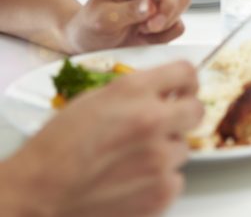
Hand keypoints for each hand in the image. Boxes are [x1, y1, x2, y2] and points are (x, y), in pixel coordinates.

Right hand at [1, 61, 202, 216]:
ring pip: (183, 148)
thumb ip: (135, 93)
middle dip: (183, 115)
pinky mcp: (162, 191)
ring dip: (165, 152)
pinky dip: (159, 181)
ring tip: (132, 160)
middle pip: (196, 110)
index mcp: (135, 90)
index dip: (186, 81)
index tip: (183, 90)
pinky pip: (175, 179)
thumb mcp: (95, 100)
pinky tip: (132, 182)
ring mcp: (160, 157)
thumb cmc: (57, 148)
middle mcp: (153, 119)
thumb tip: (164, 92)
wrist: (38, 193)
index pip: (186, 72)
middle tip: (165, 124)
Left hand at [65, 0, 189, 51]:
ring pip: (182, 2)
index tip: (154, 3)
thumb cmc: (91, 25)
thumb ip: (126, 11)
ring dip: (167, 20)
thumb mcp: (101, 19)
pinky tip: (146, 37)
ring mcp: (160, 2)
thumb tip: (152, 4)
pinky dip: (165, 35)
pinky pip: (179, 25)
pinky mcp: (167, 20)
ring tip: (143, 31)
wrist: (91, 44)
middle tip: (150, 26)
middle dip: (167, 7)